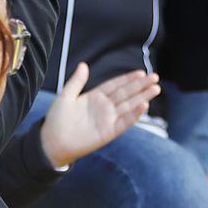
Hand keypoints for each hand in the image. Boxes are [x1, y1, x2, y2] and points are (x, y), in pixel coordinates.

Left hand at [39, 63, 160, 168]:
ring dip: (142, 98)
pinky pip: (124, 123)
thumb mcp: (65, 96)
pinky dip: (134, 115)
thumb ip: (76, 82)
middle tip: (154, 77)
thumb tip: (84, 64)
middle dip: (140, 85)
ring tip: (155, 89)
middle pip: (126, 94)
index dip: (128, 79)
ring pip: (129, 106)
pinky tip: (144, 106)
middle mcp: (105, 107)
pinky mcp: (109, 132)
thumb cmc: (56, 120)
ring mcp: (108, 119)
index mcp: (95, 97)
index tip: (141, 72)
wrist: (51, 143)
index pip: (115, 85)